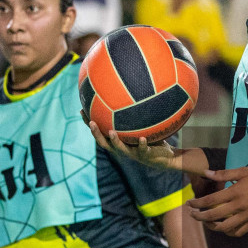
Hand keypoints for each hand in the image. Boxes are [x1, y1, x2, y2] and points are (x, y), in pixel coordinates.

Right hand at [89, 122, 206, 174]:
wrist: (166, 157)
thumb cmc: (152, 139)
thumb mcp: (142, 125)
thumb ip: (134, 113)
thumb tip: (130, 90)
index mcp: (118, 142)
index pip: (100, 133)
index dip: (89, 124)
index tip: (81, 111)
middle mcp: (123, 149)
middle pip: (104, 143)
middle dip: (97, 133)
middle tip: (92, 122)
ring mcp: (133, 154)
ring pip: (121, 149)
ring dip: (115, 141)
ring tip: (112, 132)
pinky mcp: (146, 156)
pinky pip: (143, 150)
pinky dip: (142, 144)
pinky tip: (142, 138)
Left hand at [191, 167, 247, 237]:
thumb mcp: (244, 171)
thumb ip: (224, 174)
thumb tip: (207, 173)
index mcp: (235, 192)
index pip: (211, 201)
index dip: (197, 204)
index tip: (189, 204)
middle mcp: (239, 206)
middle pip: (214, 216)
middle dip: (200, 217)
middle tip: (192, 215)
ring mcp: (246, 217)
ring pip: (224, 227)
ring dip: (212, 226)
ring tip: (206, 222)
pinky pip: (238, 232)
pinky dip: (228, 232)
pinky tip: (224, 227)